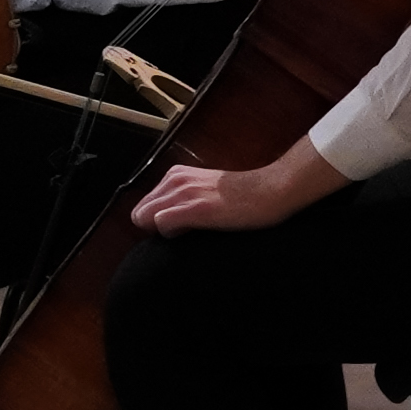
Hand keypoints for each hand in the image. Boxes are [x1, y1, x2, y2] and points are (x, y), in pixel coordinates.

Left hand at [132, 141, 345, 234]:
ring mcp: (184, 193)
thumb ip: (185, 198)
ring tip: (193, 230)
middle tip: (184, 231)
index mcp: (175, 175)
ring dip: (164, 231)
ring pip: (146, 219)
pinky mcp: (195, 208)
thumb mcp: (205, 190)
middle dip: (155, 228)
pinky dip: (172, 234)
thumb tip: (169, 220)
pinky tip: (195, 231)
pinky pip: (162, 224)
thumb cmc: (243, 195)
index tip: (179, 227)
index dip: (156, 222)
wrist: (270, 190)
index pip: (143, 206)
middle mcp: (174, 180)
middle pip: (140, 214)